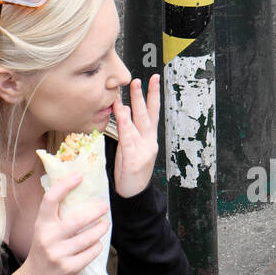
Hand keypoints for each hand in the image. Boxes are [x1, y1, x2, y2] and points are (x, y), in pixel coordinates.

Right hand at [22, 172, 110, 274]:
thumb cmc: (44, 250)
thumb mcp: (43, 231)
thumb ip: (56, 215)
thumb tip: (78, 191)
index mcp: (42, 225)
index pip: (50, 199)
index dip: (65, 185)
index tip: (79, 176)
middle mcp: (49, 238)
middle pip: (78, 219)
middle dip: (96, 211)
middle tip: (104, 206)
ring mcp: (59, 254)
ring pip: (89, 237)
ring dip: (101, 229)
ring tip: (105, 224)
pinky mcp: (70, 268)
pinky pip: (92, 252)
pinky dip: (97, 246)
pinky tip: (96, 243)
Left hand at [113, 75, 160, 198]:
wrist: (133, 195)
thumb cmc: (130, 173)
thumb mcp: (131, 150)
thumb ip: (128, 132)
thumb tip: (123, 111)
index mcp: (149, 139)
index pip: (153, 113)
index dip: (153, 96)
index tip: (153, 79)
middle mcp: (149, 142)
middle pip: (148, 115)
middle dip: (144, 95)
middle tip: (140, 79)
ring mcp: (142, 150)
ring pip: (139, 123)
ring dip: (135, 104)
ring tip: (132, 88)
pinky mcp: (133, 158)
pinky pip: (128, 137)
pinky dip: (125, 123)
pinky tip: (121, 111)